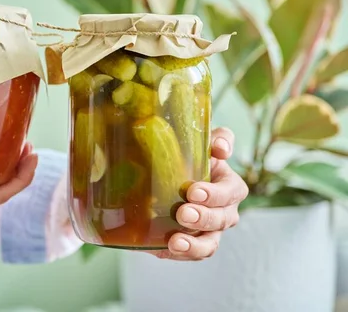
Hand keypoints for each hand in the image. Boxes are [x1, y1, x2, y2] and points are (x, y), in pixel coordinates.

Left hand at [149, 127, 248, 260]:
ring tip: (175, 242)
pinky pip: (192, 255)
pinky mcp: (194, 245)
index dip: (215, 194)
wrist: (166, 178)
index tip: (193, 191)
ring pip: (209, 244)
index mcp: (230, 186)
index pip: (230, 192)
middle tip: (182, 213)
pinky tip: (163, 249)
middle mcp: (225, 212)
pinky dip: (180, 253)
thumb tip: (222, 148)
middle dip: (203, 218)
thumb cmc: (191, 158)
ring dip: (194, 245)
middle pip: (221, 220)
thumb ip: (218, 139)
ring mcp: (210, 232)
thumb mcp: (203, 144)